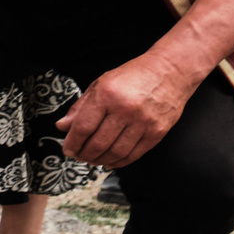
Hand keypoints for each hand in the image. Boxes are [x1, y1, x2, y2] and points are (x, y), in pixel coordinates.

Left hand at [60, 56, 191, 168]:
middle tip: (80, 156)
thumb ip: (80, 107)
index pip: (83, 127)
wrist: (170, 71)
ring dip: (100, 160)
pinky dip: (119, 162)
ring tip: (93, 159)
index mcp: (107, 94)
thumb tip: (62, 126)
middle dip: (85, 155)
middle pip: (98, 143)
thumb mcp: (101, 84)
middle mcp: (125, 109)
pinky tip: (111, 161)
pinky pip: (134, 154)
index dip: (72, 143)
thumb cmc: (134, 76)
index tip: (68, 149)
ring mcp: (143, 122)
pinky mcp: (157, 131)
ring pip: (116, 152)